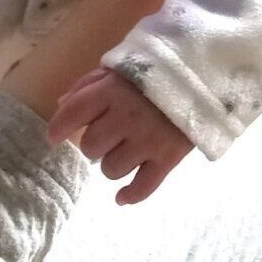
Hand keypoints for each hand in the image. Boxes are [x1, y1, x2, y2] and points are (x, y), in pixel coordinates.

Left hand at [46, 68, 193, 204]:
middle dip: (95, 143)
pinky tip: (121, 197)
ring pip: (111, 170)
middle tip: (109, 134)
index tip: (54, 137)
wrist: (207, 72)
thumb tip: (61, 106)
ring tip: (126, 150)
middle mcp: (126, 118)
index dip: (59, 128)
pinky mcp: (169, 158)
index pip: (72, 114)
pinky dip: (130, 195)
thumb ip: (90, 85)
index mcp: (111, 91)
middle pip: (90, 147)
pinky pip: (143, 188)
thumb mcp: (122, 65)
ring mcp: (148, 140)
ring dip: (113, 162)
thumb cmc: (159, 67)